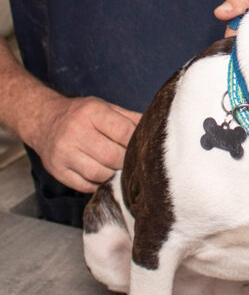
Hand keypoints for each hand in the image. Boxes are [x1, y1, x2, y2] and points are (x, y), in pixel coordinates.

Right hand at [25, 95, 140, 192]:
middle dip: (126, 161)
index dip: (136, 142)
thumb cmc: (83, 115)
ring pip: (99, 174)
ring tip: (116, 168)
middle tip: (129, 160)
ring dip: (113, 174)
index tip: (140, 146)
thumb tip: (157, 131)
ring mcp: (63, 153)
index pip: (124, 132)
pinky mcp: (56, 170)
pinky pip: (85, 186)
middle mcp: (74, 131)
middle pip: (112, 156)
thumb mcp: (107, 107)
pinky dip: (98, 184)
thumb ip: (131, 119)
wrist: (45, 120)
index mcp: (91, 112)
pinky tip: (102, 175)